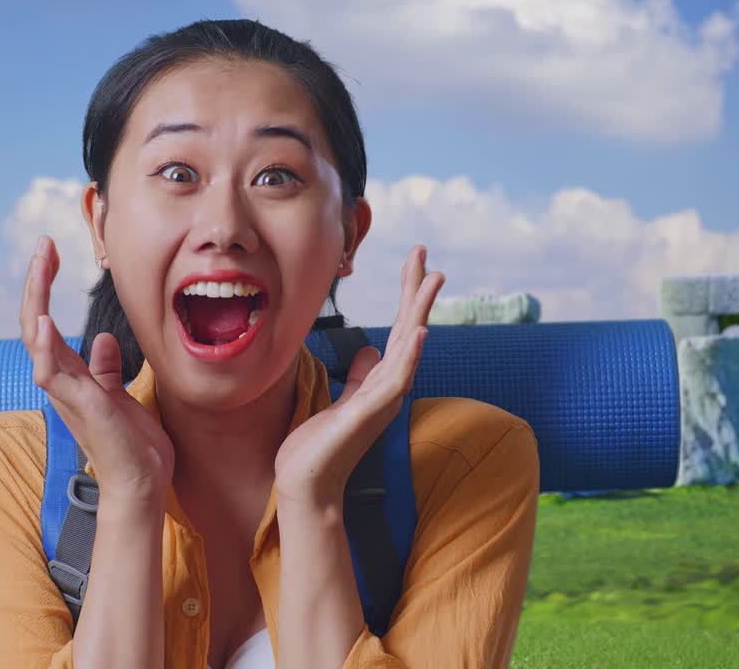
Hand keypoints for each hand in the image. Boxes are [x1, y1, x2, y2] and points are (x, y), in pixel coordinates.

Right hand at [20, 236, 174, 506]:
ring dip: (37, 300)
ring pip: (36, 339)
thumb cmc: (132, 445)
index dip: (44, 287)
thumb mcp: (119, 395)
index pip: (45, 322)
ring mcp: (66, 393)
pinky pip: (51, 372)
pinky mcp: (81, 406)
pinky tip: (45, 320)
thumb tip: (102, 340)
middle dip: (37, 282)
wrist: (142, 483)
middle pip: (34, 321)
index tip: (50, 253)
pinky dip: (45, 346)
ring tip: (41, 265)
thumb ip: (106, 369)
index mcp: (69, 376)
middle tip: (44, 245)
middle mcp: (61, 381)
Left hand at [274, 245, 443, 508]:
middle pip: (410, 329)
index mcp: (379, 382)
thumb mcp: (338, 401)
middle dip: (416, 290)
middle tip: (425, 253)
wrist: (305, 486)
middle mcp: (388, 388)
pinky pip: (396, 379)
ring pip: (410, 346)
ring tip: (433, 278)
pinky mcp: (370, 414)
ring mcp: (383, 401)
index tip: (416, 263)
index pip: (400, 330)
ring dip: (421, 312)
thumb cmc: (317, 448)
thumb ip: (358, 378)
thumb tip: (370, 350)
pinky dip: (410, 355)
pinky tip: (420, 332)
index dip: (407, 296)